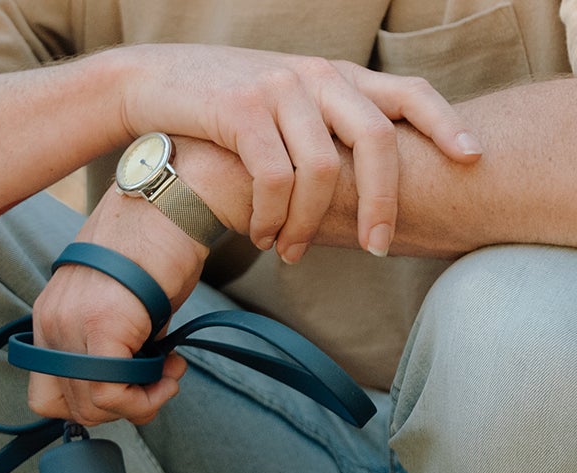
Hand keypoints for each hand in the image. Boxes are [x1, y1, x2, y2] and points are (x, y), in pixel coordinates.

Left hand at [26, 186, 201, 426]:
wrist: (175, 201)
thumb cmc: (160, 246)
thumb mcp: (126, 306)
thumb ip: (116, 346)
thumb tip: (132, 383)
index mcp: (50, 316)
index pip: (47, 393)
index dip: (90, 404)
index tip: (130, 385)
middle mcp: (50, 322)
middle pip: (68, 406)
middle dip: (119, 408)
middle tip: (159, 380)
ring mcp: (69, 323)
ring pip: (89, 406)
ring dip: (138, 403)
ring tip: (170, 372)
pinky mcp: (100, 324)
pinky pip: (107, 392)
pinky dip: (142, 398)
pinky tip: (171, 371)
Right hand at [114, 44, 481, 261]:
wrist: (150, 81)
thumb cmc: (217, 107)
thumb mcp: (281, 105)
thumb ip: (321, 126)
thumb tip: (357, 179)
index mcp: (335, 75)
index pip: (407, 93)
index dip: (446, 124)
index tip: (470, 159)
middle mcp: (316, 75)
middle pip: (377, 139)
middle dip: (383, 201)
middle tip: (377, 247)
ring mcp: (279, 90)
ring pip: (322, 169)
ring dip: (309, 223)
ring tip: (290, 251)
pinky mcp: (241, 110)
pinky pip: (274, 176)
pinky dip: (272, 216)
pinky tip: (261, 235)